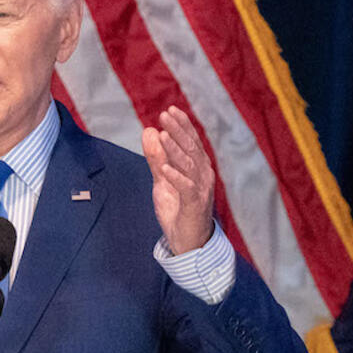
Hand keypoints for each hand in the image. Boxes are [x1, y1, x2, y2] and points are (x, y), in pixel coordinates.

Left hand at [141, 107, 213, 254]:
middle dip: (179, 131)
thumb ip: (156, 158)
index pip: (191, 142)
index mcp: (198, 167)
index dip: (183, 125)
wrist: (188, 242)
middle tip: (165, 115)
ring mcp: (201, 190)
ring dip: (175, 150)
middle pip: (192, 149)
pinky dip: (177, 178)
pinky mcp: (195, 206)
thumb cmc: (178, 209)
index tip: (170, 110)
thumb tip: (149, 131)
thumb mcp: (162, 180)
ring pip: (189, 165)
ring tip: (163, 135)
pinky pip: (187, 189)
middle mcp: (203, 175)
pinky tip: (165, 169)